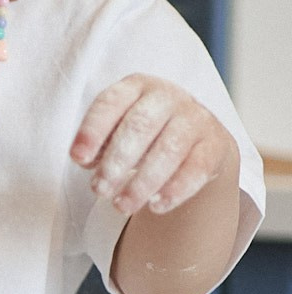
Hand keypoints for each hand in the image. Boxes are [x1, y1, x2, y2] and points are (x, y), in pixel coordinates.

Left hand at [71, 75, 237, 216]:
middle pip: (140, 126)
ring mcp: (195, 118)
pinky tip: (156, 206)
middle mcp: (168, 96)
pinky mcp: (215, 144)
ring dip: (142, 182)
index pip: (111, 103)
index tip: (78, 159)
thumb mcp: (117, 129)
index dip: (93, 131)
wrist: (195, 137)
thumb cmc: (144, 133)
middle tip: (99, 190)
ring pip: (169, 150)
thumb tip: (84, 159)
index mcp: (136, 87)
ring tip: (121, 206)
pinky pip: (197, 168)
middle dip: (116, 161)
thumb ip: (99, 142)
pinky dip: (176, 189)